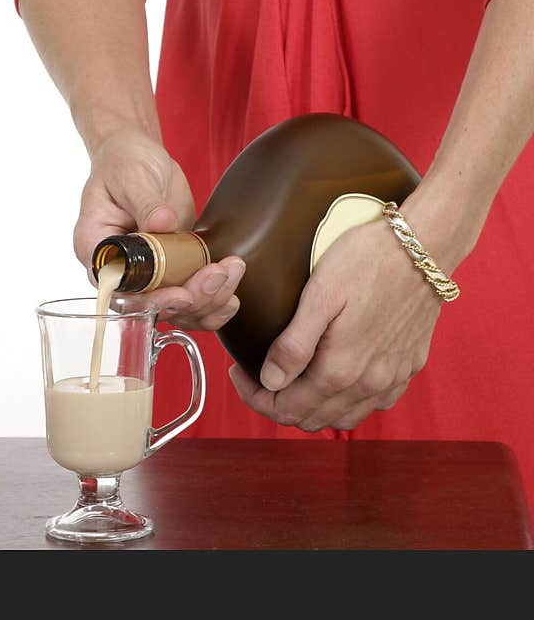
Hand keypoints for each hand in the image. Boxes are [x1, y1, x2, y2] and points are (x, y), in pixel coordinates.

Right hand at [74, 127, 244, 329]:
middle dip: (188, 298)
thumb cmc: (123, 163)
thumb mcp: (131, 176)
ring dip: (206, 301)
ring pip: (174, 308)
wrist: (138, 156)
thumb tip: (163, 223)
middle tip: (217, 276)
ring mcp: (147, 272)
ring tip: (231, 273)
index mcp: (97, 249)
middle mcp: (120, 269)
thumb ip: (146, 202)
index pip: (119, 290)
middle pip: (150, 305)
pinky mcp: (171, 269)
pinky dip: (212, 302)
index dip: (150, 299)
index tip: (181, 294)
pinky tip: (231, 296)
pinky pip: (189, 298)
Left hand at [229, 209, 449, 431]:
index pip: (286, 409)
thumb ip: (294, 345)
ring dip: (311, 408)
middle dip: (277, 404)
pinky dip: (346, 402)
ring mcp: (393, 377)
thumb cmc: (368, 260)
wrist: (426, 244)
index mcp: (341, 370)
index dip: (255, 397)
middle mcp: (369, 384)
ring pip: (343, 419)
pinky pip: (373, 403)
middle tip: (258, 376)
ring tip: (291, 380)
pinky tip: (333, 379)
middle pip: (312, 419)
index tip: (239, 373)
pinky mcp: (410, 366)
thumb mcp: (320, 295)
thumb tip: (270, 382)